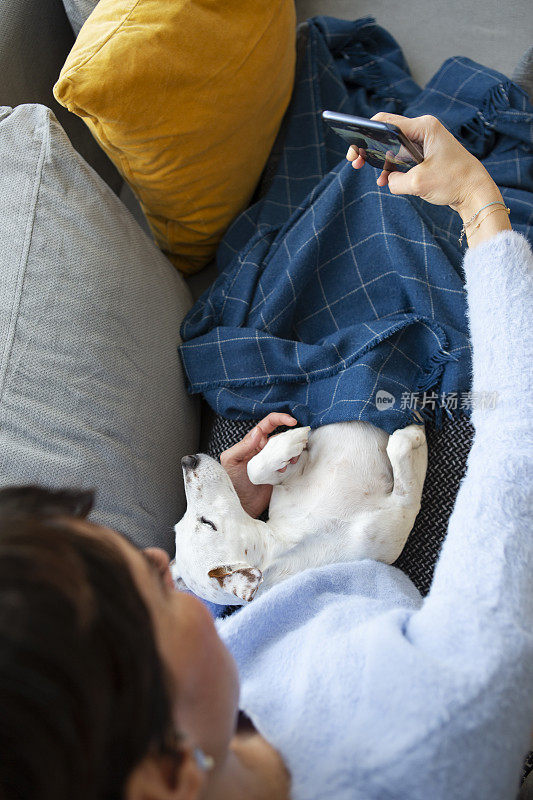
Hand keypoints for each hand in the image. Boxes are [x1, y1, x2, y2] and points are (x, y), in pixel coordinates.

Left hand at [220, 413, 297, 517]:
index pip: (268, 424)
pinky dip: (292, 460)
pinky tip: (287, 467)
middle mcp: (263, 448)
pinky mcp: (279, 471)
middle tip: (293, 445)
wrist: (240, 505)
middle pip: (282, 434)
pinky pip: (289, 461)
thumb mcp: (231, 461)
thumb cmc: (231, 482)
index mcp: (252, 442)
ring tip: (290, 460)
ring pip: (287, 447)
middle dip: (291, 437)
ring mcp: (272, 460)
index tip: (292, 421)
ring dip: (292, 450)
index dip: (281, 419)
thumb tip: (258, 432)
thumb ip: (243, 446)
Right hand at [346, 113, 505, 223]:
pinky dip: (393, 167)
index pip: (387, 121)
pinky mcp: (426, 153)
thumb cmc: (453, 181)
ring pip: (394, 146)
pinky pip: (402, 156)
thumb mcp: (418, 184)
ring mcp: (425, 141)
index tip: (354, 146)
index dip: (366, 133)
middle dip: (370, 147)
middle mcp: (424, 129)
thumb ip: (395, 181)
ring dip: (380, 160)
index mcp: (424, 127)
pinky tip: (385, 180)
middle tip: (355, 160)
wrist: (475, 191)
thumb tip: (388, 180)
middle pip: (388, 132)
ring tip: (368, 172)